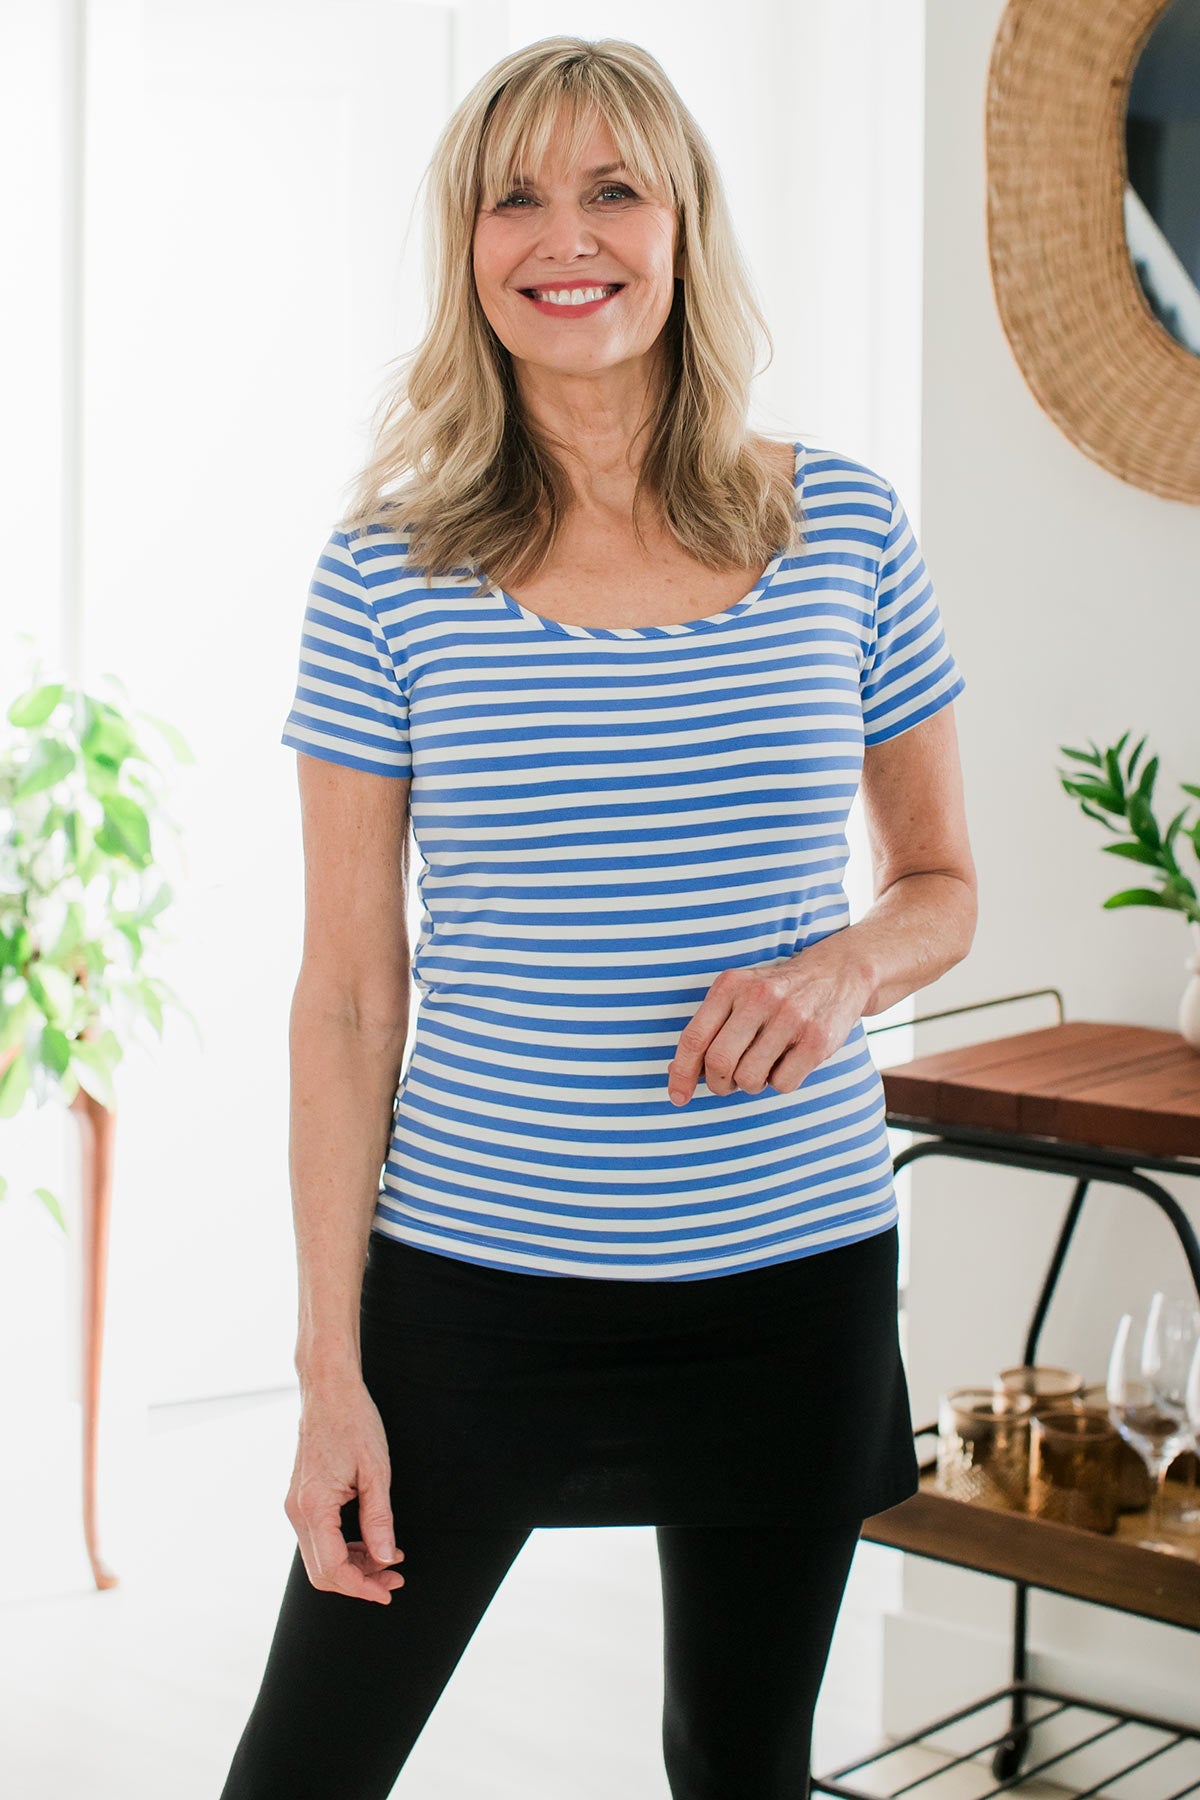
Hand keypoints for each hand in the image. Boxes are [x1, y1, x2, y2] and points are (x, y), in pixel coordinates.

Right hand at [284, 1376, 405, 1603]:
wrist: (329, 1391)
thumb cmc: (354, 1422)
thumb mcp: (376, 1471)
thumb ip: (379, 1519)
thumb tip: (385, 1558)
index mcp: (314, 1506)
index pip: (333, 1568)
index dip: (362, 1587)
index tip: (389, 1590)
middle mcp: (297, 1511)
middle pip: (322, 1572)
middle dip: (359, 1582)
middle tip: (394, 1579)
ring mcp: (296, 1506)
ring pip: (320, 1558)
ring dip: (354, 1566)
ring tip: (390, 1559)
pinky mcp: (301, 1500)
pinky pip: (319, 1539)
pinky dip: (344, 1548)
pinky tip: (371, 1542)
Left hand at [666, 941, 870, 1105]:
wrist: (837, 974)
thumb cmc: (777, 994)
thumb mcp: (739, 994)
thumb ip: (710, 1027)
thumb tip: (678, 1074)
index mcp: (731, 985)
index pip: (693, 1038)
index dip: (681, 1074)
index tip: (678, 1097)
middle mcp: (758, 997)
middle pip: (719, 1062)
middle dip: (718, 1084)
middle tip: (728, 1082)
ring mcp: (790, 1018)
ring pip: (749, 1078)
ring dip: (751, 1084)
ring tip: (763, 1066)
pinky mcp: (816, 1040)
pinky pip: (782, 1084)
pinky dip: (780, 1083)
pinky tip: (787, 1063)